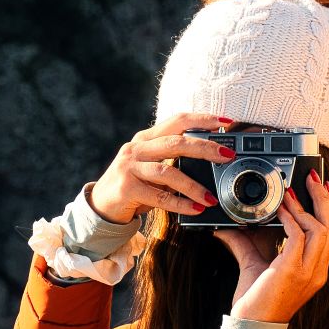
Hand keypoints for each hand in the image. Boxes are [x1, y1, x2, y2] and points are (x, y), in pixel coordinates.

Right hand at [89, 110, 238, 222]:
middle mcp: (136, 148)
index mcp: (146, 138)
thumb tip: (212, 159)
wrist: (101, 205)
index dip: (202, 119)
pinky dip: (180, 203)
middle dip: (205, 148)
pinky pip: (159, 196)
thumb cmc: (134, 184)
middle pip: (175, 143)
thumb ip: (173, 159)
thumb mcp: (151, 165)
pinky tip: (196, 209)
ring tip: (211, 197)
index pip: (177, 121)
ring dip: (193, 185)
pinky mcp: (126, 189)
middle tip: (227, 155)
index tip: (226, 121)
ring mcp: (129, 168)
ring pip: (167, 172)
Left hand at [212, 170, 328, 321]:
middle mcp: (317, 271)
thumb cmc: (255, 301)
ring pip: (321, 230)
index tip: (323, 187)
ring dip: (306, 207)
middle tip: (314, 178)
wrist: (250, 326)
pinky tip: (280, 209)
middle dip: (324, 199)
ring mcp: (308, 272)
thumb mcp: (254, 264)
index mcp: (315, 270)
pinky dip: (290, 219)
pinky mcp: (293, 271)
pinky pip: (299, 237)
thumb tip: (231, 225)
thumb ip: (246, 243)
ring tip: (291, 192)